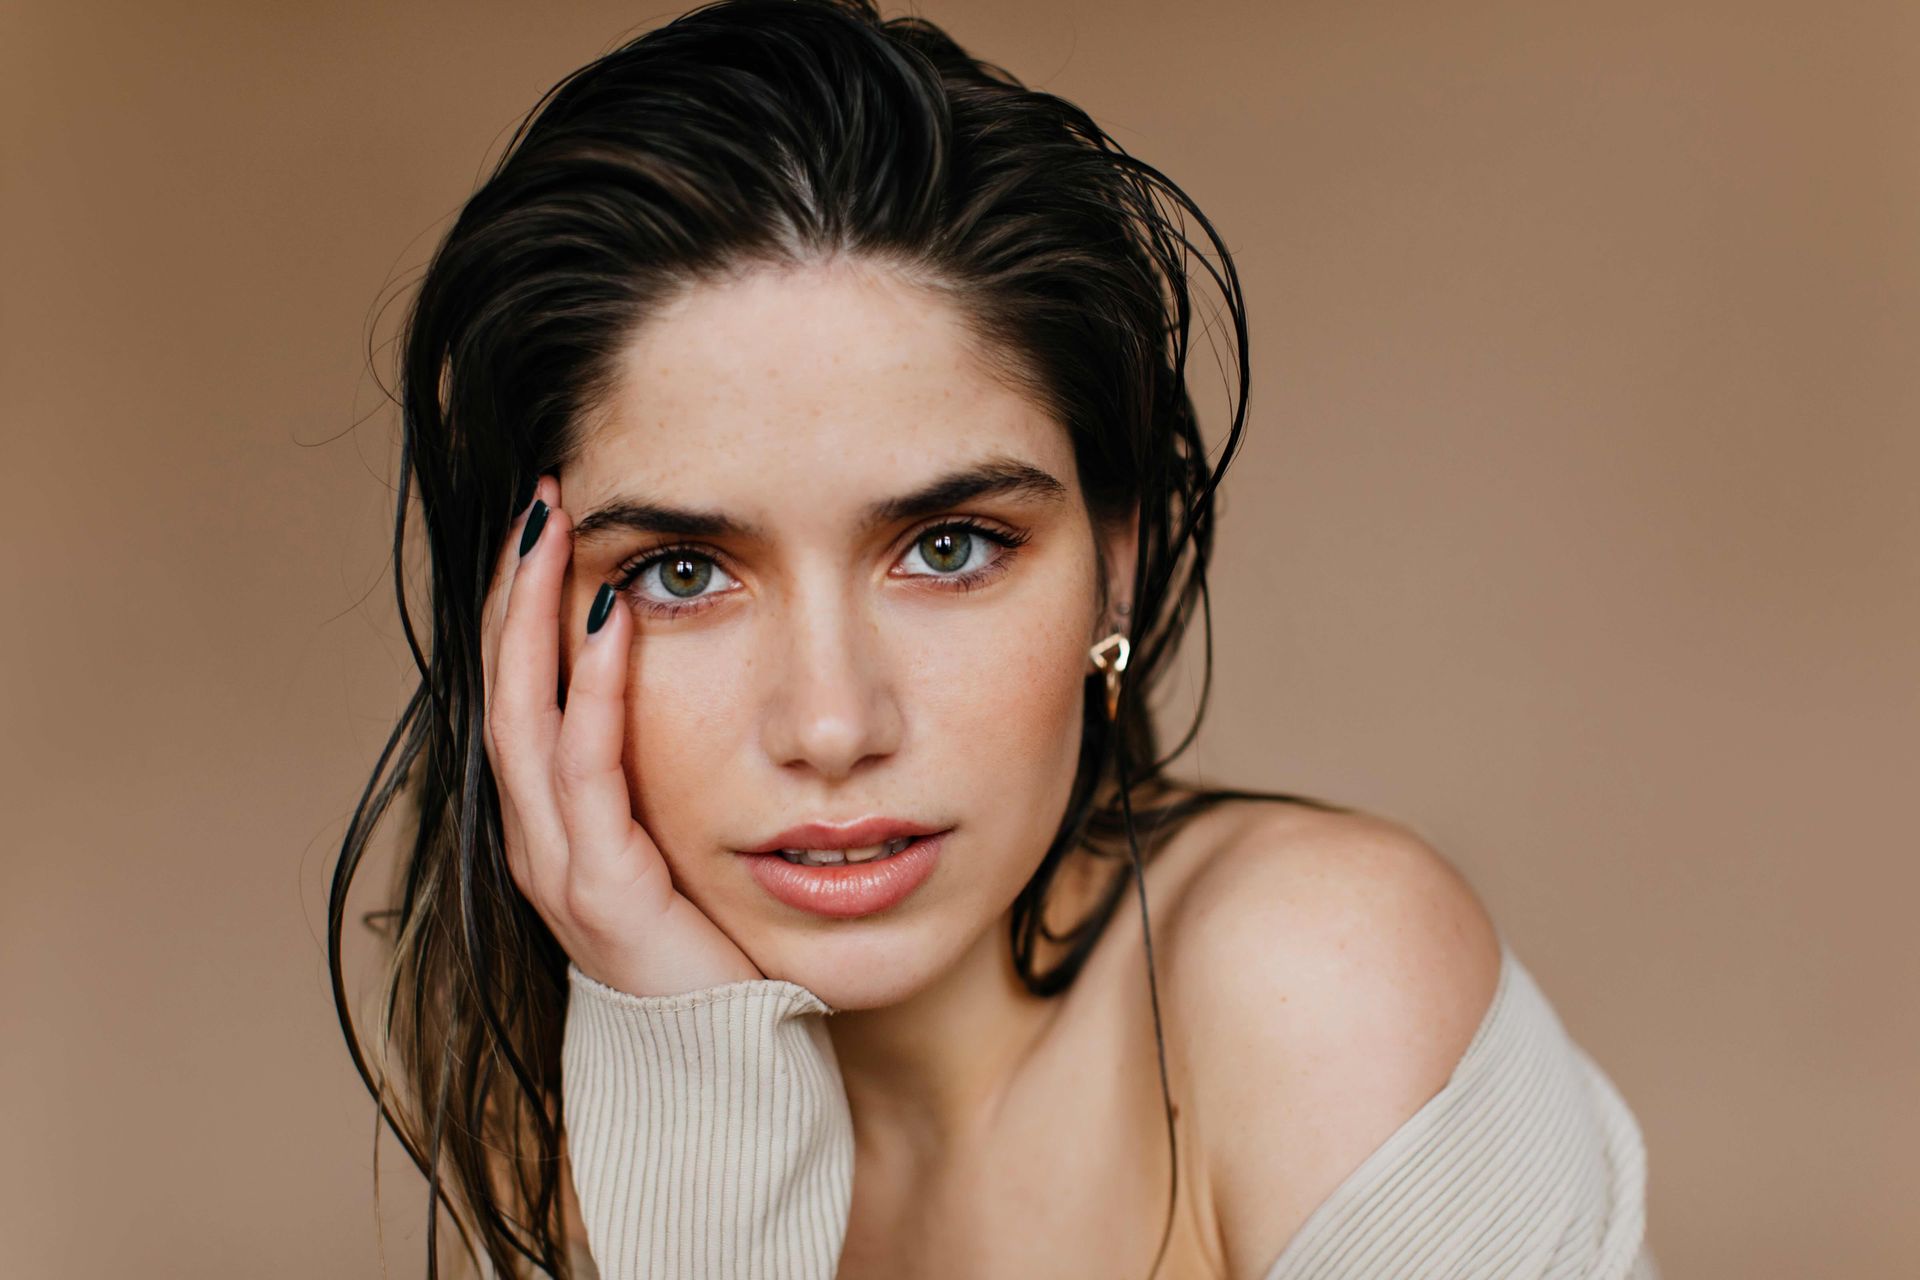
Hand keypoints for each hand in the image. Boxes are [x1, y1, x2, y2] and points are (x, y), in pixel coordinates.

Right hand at [480, 474, 762, 997]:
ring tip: (555, 532)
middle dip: (517, 588)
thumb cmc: (713, 951)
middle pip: (504, 685)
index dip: (524, 605)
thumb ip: (663, 775)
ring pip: (524, 713)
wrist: (721, 1066)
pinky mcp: (599, 888)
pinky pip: (585, 769)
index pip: (520, 689)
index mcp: (552, 821)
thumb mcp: (681, 842)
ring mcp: (557, 863)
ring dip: (537, 615)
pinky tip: (607, 621)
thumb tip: (685, 689)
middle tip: (541, 497)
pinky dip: (591, 690)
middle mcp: (536, 836)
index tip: (549, 523)